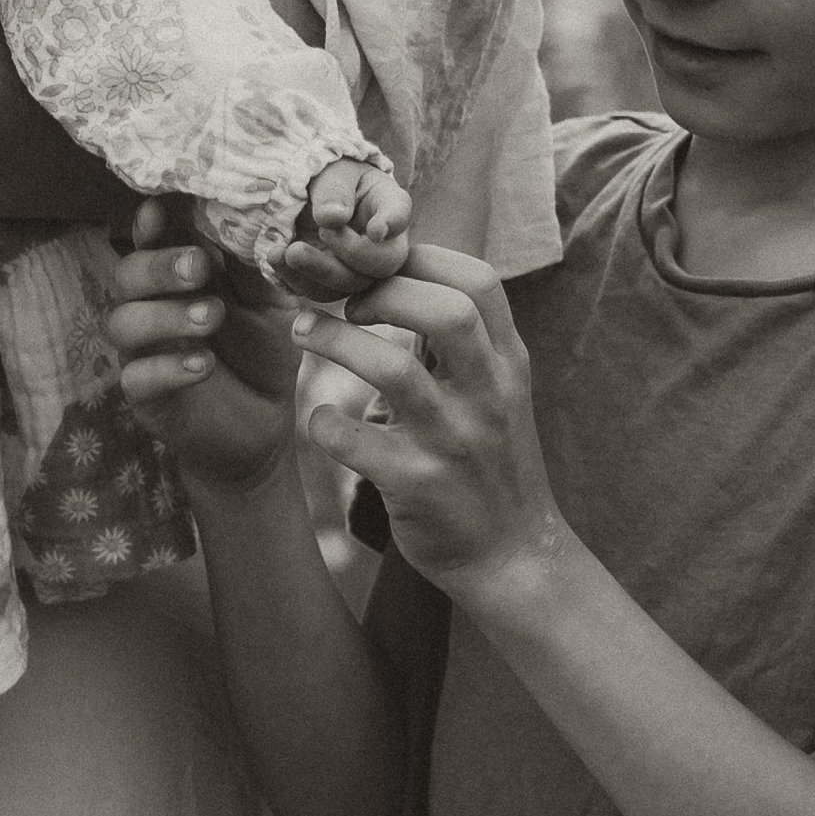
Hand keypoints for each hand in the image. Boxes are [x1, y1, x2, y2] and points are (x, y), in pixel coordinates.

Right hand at [108, 197, 301, 489]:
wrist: (266, 424)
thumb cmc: (265, 350)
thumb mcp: (272, 305)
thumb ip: (257, 271)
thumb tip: (255, 224)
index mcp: (179, 276)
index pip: (153, 239)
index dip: (150, 222)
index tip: (160, 207)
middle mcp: (152, 306)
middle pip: (127, 274)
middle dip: (160, 266)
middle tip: (200, 266)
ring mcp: (143, 351)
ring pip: (123, 322)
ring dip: (165, 315)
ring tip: (211, 317)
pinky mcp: (145, 395)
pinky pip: (136, 377)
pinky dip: (168, 367)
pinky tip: (203, 364)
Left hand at [273, 159, 411, 301]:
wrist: (305, 195)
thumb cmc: (328, 178)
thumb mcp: (330, 172)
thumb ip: (334, 190)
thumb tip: (333, 218)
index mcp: (387, 204)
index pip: (398, 213)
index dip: (392, 224)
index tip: (377, 231)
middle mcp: (381, 243)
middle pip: (382, 263)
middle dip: (351, 254)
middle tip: (323, 231)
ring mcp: (359, 269)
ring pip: (350, 285)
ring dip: (317, 271)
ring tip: (287, 251)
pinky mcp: (332, 284)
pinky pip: (320, 292)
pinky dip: (295, 278)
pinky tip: (276, 256)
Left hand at [292, 244, 568, 594]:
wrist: (512, 557)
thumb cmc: (491, 462)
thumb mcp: (497, 393)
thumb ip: (462, 343)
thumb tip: (402, 279)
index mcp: (509, 364)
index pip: (478, 281)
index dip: (421, 259)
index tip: (378, 268)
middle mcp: (488, 396)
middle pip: (447, 311)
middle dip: (383, 291)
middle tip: (344, 301)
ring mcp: (454, 441)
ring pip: (392, 369)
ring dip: (335, 340)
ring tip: (302, 331)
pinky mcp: (418, 485)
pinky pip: (354, 440)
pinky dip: (324, 422)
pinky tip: (320, 422)